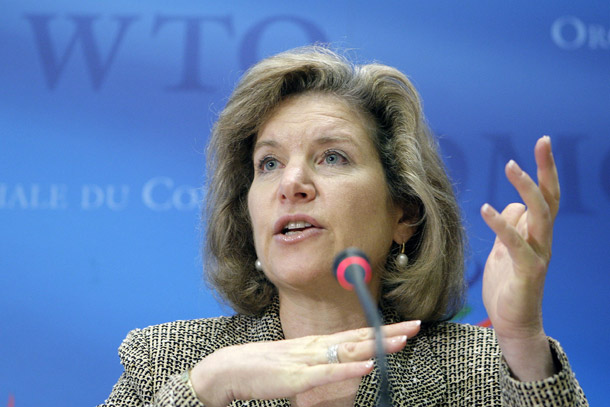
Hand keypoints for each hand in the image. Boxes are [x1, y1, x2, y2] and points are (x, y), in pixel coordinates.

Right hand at [189, 320, 420, 405]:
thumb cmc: (262, 368)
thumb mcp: (296, 364)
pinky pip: (328, 372)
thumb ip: (317, 365)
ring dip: (376, 345)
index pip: (355, 335)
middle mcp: (317, 347)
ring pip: (349, 350)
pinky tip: (367, 365)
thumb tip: (339, 365)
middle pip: (359, 338)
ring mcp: (308, 360)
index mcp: (317, 345)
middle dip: (389, 332)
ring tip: (401, 340)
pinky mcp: (298, 377)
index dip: (381, 330)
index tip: (404, 326)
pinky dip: (350, 368)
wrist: (230, 369)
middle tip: (416, 325)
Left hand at [480, 136, 558, 379]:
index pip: (546, 196)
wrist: (513, 323)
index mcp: (537, 234)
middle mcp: (542, 241)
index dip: (544, 171)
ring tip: (511, 166)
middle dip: (547, 169)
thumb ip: (508, 229)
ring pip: (540, 215)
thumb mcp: (503, 251)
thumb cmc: (508, 286)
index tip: (542, 143)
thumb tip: (509, 207)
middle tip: (542, 142)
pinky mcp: (527, 271)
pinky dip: (501, 224)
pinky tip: (486, 209)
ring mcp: (538, 255)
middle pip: (550, 199)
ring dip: (526, 189)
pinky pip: (516, 243)